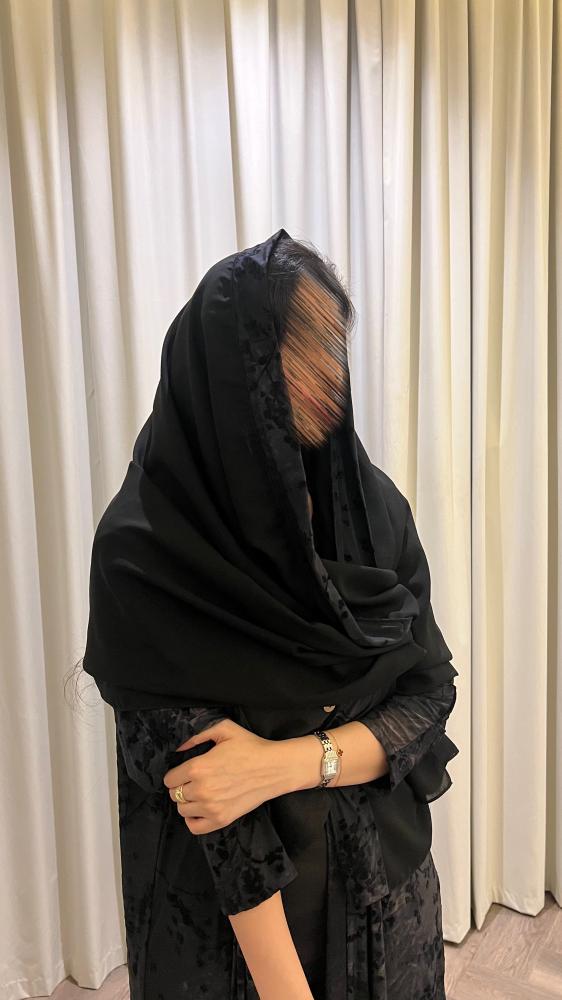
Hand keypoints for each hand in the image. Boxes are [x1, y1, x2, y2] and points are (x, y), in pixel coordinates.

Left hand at [162, 718, 281, 834]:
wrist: (274, 768)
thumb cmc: (251, 747)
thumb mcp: (224, 729)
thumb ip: (198, 735)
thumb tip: (180, 748)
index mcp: (198, 767)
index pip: (170, 779)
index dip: (176, 774)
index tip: (185, 772)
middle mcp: (201, 789)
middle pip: (174, 794)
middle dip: (181, 787)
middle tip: (194, 781)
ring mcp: (211, 807)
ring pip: (182, 810)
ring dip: (187, 802)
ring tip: (199, 793)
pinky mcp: (222, 819)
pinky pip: (194, 827)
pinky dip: (193, 819)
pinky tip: (200, 809)